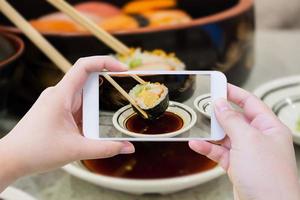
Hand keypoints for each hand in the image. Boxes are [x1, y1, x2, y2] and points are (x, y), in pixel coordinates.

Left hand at [0, 56, 134, 190]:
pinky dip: (90, 116)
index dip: (105, 61)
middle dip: (107, 91)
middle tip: (125, 99)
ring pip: (85, 98)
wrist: (11, 159)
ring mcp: (58, 103)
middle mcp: (59, 95)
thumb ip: (105, 149)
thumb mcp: (76, 150)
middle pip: (89, 82)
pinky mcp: (58, 112)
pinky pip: (79, 108)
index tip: (122, 69)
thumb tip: (129, 147)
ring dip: (98, 107)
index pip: (84, 66)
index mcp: (61, 95)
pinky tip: (95, 128)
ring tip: (109, 120)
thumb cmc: (36, 151)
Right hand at [189, 84, 299, 199]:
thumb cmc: (269, 177)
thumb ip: (231, 120)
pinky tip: (197, 145)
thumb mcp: (247, 140)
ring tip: (197, 127)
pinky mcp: (238, 166)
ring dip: (211, 133)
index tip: (219, 86)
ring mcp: (248, 153)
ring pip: (226, 137)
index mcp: (269, 127)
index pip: (251, 103)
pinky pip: (220, 152)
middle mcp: (260, 139)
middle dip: (220, 114)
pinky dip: (208, 148)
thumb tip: (219, 104)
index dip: (234, 93)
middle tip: (204, 105)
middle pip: (236, 119)